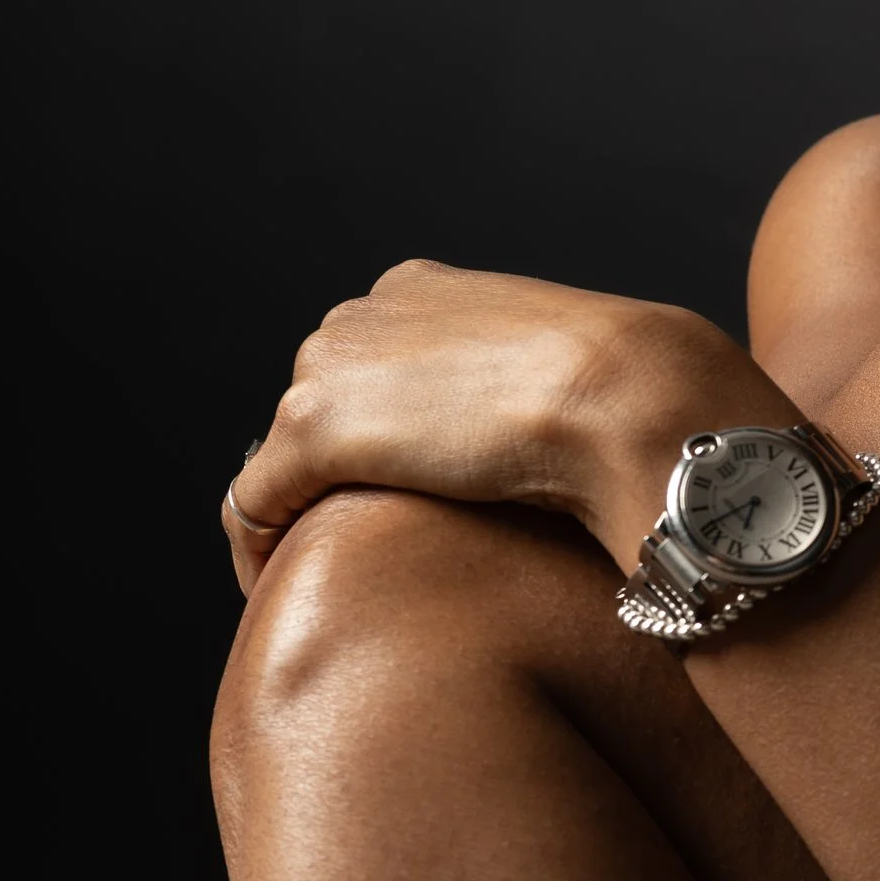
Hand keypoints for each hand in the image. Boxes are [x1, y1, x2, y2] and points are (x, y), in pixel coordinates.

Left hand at [221, 262, 770, 597]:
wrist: (626, 393)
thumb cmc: (626, 393)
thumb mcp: (566, 368)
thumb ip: (522, 384)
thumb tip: (538, 436)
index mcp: (419, 290)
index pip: (368, 364)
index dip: (378, 432)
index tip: (402, 493)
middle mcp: (363, 311)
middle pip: (319, 405)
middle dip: (334, 472)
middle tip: (368, 542)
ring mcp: (332, 365)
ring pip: (281, 456)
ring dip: (299, 513)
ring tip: (333, 577)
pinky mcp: (315, 427)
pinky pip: (253, 501)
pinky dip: (255, 549)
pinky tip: (280, 590)